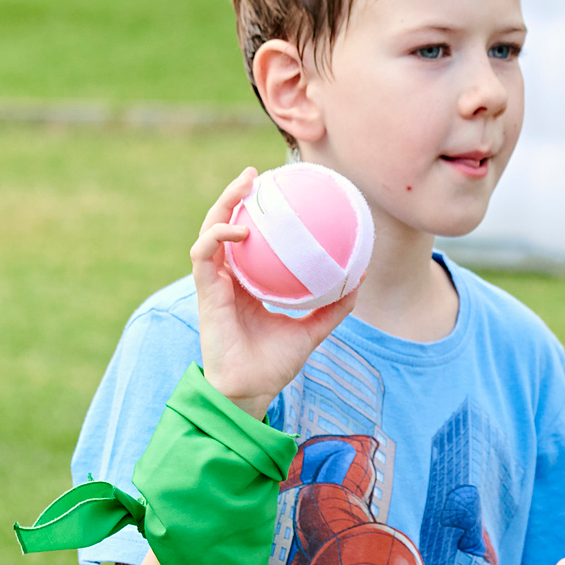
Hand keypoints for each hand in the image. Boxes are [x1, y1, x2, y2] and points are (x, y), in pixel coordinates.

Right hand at [192, 168, 354, 418]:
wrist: (250, 392)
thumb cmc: (274, 365)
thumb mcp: (312, 329)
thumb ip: (333, 306)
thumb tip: (361, 276)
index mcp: (248, 283)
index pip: (248, 238)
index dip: (255, 211)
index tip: (276, 188)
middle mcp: (228, 278)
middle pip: (225, 225)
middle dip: (235, 194)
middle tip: (255, 172)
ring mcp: (213, 283)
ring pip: (210, 230)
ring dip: (223, 204)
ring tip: (244, 184)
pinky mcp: (204, 292)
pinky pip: (203, 254)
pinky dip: (218, 235)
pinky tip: (240, 228)